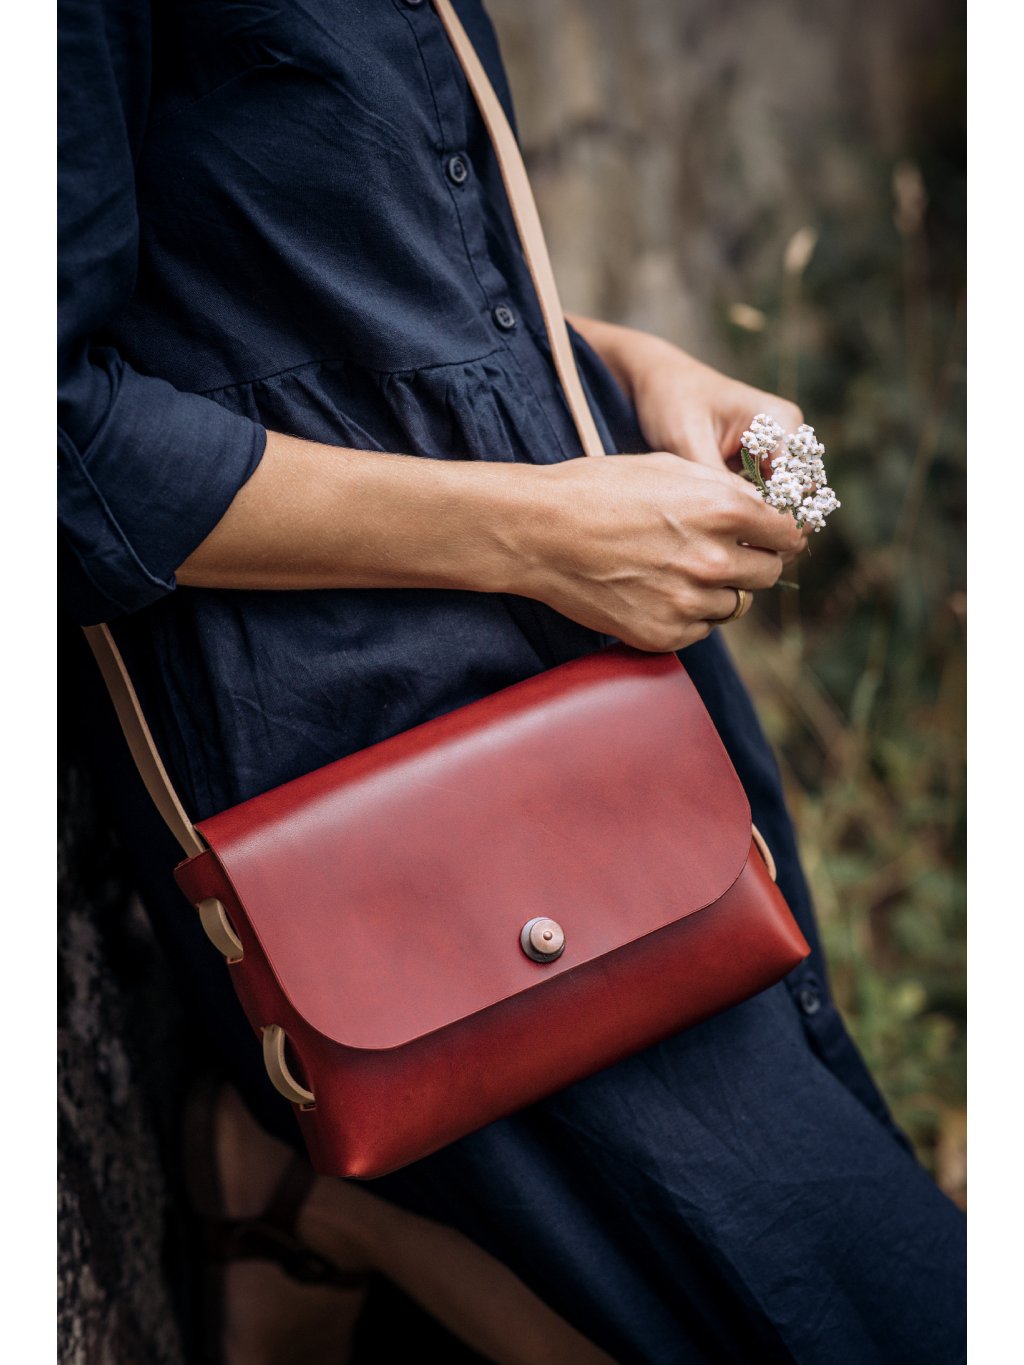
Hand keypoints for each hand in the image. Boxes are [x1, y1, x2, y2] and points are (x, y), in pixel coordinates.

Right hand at [520, 452, 805, 651]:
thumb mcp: (670, 468)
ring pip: (735, 604)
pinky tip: (657, 589)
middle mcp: (714, 560)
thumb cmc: (600, 490)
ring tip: (678, 569)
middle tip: (721, 552)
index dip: (780, 534)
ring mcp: (689, 602)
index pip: (788, 535)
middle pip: (768, 573)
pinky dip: (689, 614)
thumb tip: (763, 511)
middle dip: (753, 561)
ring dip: (719, 590)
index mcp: (724, 510)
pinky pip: (701, 629)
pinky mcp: (664, 634)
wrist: (540, 532)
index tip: (770, 537)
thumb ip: (726, 491)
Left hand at [567, 316, 809, 563]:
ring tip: (731, 555)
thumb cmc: (672, 402)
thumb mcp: (688, 441)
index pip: (800, 487)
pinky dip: (752, 523)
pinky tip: (727, 542)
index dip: (779, 523)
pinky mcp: (763, 469)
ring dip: (764, 531)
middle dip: (775, 532)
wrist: (659, 382)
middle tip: (738, 560)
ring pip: (788, 508)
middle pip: (802, 502)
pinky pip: (769, 505)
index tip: (745, 548)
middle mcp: (789, 438)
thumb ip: (714, 482)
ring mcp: (779, 454)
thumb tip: (736, 525)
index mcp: (781, 423)